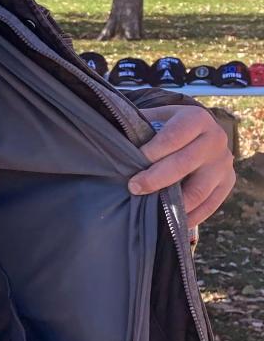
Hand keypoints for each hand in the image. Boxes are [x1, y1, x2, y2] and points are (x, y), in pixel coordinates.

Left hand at [128, 104, 234, 225]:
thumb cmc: (170, 127)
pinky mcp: (228, 182)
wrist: (201, 132)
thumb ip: (140, 126)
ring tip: (152, 210)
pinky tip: (173, 222)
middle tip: (134, 188)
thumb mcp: (157, 118)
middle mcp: (215, 139)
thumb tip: (113, 143)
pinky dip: (191, 216)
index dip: (152, 151)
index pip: (173, 136)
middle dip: (156, 178)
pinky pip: (210, 205)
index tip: (131, 164)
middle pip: (185, 163)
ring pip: (199, 190)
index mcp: (196, 119)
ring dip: (173, 203)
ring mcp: (223, 163)